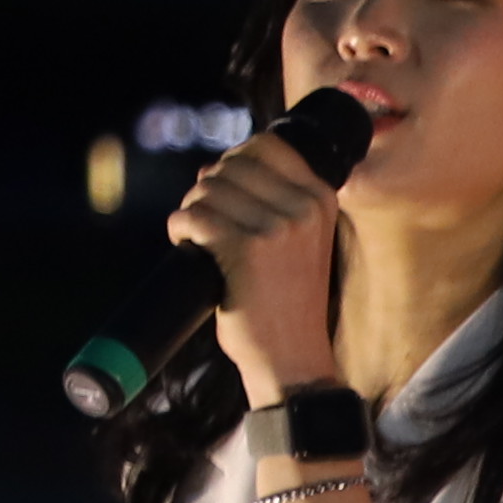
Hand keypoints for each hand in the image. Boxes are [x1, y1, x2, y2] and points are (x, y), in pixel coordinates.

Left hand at [167, 113, 343, 387]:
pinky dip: (181, 230)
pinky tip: (191, 249)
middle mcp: (304, 208)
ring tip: (203, 241)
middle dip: (209, 190)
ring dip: (193, 212)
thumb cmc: (288, 302)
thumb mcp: (301, 241)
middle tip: (210, 224)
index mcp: (322, 199)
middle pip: (230, 165)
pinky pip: (193, 216)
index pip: (266, 145)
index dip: (234, 163)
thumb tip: (212, 168)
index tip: (229, 193)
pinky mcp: (245, 248)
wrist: (292, 358)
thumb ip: (275, 199)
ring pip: (207, 189)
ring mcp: (277, 227)